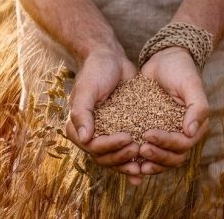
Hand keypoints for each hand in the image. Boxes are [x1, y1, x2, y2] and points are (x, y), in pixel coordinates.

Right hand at [65, 48, 142, 184]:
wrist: (111, 58)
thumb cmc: (96, 70)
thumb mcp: (87, 88)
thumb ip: (82, 112)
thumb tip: (84, 138)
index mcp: (78, 125)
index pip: (92, 146)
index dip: (109, 147)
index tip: (127, 138)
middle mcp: (90, 133)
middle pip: (103, 156)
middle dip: (120, 157)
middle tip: (137, 148)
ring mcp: (107, 133)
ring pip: (115, 157)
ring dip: (128, 162)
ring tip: (143, 159)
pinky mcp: (121, 129)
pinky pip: (126, 148)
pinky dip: (135, 159)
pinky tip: (145, 166)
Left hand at [139, 47, 209, 174]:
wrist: (164, 59)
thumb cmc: (180, 69)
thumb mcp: (190, 84)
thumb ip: (197, 107)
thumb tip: (191, 132)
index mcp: (196, 125)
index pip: (184, 143)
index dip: (167, 143)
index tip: (148, 134)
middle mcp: (183, 133)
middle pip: (174, 157)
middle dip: (158, 156)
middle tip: (140, 149)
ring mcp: (168, 133)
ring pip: (163, 158)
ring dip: (151, 162)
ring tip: (135, 161)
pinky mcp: (154, 130)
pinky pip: (151, 149)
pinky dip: (142, 158)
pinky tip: (129, 159)